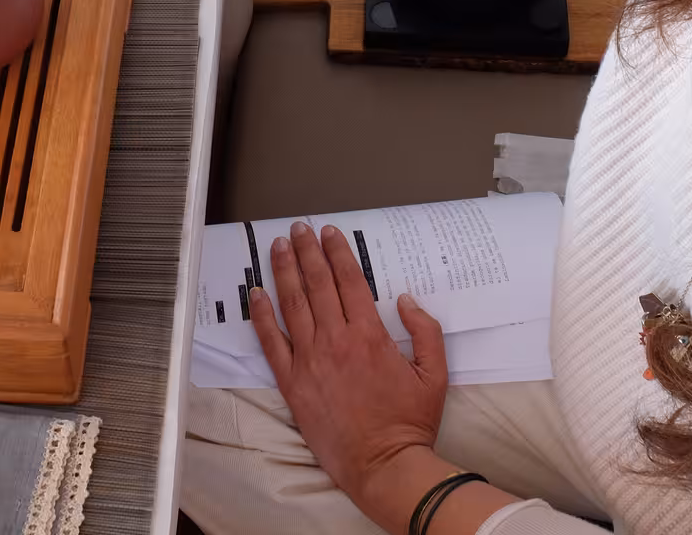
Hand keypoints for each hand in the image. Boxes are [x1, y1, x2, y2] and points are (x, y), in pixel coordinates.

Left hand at [253, 223, 454, 518]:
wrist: (383, 465)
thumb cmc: (409, 422)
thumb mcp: (435, 374)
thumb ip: (425, 331)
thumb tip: (406, 299)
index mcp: (370, 335)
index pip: (349, 281)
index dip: (337, 252)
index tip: (328, 232)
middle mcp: (336, 341)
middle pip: (317, 284)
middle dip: (308, 251)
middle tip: (299, 228)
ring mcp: (310, 361)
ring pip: (292, 304)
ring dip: (284, 271)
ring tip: (279, 246)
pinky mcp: (292, 383)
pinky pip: (272, 342)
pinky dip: (262, 316)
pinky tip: (256, 293)